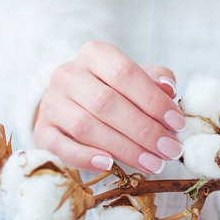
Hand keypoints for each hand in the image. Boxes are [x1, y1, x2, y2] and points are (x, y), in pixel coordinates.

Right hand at [33, 41, 185, 173]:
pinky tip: (109, 165)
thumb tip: (168, 89)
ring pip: (87, 126)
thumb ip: (155, 80)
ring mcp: (52, 103)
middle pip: (106, 103)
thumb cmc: (114, 91)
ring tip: (154, 163)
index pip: (124, 73)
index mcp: (94, 55)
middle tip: (170, 150)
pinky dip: (84, 157)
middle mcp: (68, 74)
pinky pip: (60, 146)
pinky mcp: (42, 131)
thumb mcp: (137, 80)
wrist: (73, 104)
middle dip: (144, 130)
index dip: (153, 100)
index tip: (177, 124)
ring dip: (124, 148)